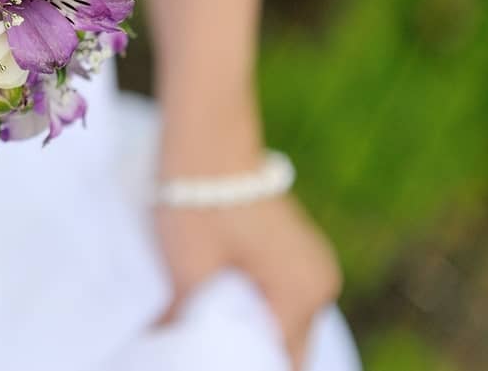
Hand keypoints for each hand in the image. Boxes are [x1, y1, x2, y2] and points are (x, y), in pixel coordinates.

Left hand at [156, 191, 341, 368]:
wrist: (207, 139)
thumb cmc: (199, 202)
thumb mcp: (189, 270)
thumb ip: (187, 320)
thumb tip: (167, 346)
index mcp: (303, 293)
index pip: (283, 361)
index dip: (247, 366)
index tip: (212, 359)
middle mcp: (321, 283)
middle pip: (289, 346)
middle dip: (251, 353)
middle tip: (205, 352)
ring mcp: (312, 264)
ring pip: (285, 322)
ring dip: (253, 330)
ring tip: (211, 329)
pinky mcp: (296, 250)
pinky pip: (281, 296)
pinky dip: (256, 306)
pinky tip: (221, 304)